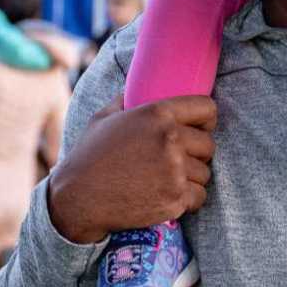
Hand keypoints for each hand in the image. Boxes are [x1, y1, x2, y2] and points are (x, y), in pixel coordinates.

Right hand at [47, 91, 216, 243]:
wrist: (78, 199)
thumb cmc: (89, 156)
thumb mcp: (104, 117)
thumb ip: (125, 100)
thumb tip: (134, 87)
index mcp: (157, 113)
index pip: (207, 108)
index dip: (205, 119)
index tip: (198, 129)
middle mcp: (170, 139)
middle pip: (208, 144)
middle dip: (197, 153)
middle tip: (178, 159)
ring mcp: (174, 171)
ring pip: (205, 172)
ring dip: (192, 177)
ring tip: (169, 179)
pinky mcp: (175, 199)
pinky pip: (200, 196)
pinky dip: (189, 200)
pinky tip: (170, 196)